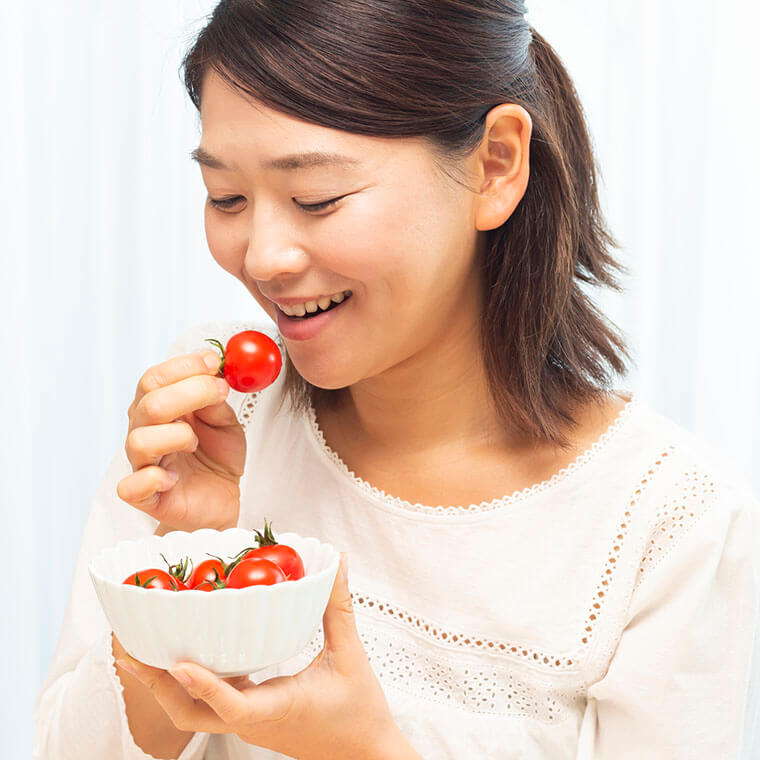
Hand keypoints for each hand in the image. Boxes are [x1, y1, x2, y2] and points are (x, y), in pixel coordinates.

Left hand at [115, 554, 406, 759]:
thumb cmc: (360, 712)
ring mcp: (247, 723)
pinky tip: (184, 652)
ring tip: (138, 649)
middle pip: (189, 714)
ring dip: (163, 683)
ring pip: (192, 711)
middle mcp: (253, 720)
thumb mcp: (350, 655)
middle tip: (127, 647)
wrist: (365, 757)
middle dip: (154, 683)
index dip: (203, 685)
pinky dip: (188, 681)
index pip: (231, 706)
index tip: (177, 662)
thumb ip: (338, 606)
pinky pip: (209, 702)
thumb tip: (335, 562)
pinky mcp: (250, 719)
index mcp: (276, 709)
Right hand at [117, 349, 245, 531]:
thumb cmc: (216, 457)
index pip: (155, 378)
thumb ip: (214, 400)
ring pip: (140, 440)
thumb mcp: (225, 422)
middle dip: (190, 392)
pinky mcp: (145, 497)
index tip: (214, 362)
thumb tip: (212, 374)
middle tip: (219, 393)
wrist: (220, 500)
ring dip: (177, 436)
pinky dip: (154, 479)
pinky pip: (132, 486)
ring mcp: (142, 464)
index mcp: (159, 409)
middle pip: (150, 403)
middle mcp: (144, 432)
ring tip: (195, 443)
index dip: (184, 366)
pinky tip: (174, 478)